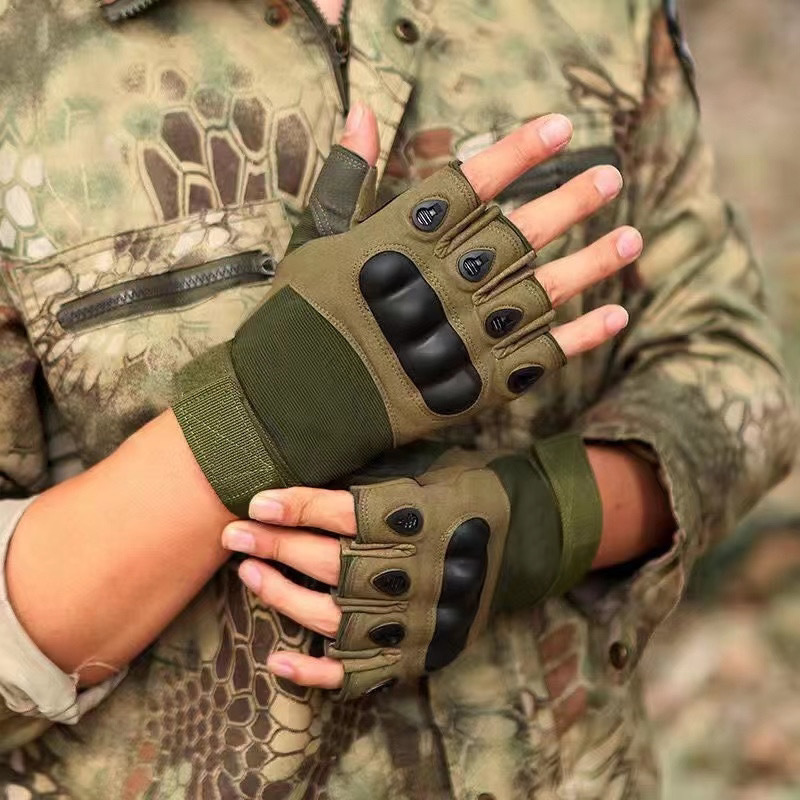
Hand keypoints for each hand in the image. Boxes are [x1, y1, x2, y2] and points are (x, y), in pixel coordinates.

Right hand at [173, 107, 639, 515]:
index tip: (559, 127)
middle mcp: (443, 282)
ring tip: (634, 237)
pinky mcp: (477, 383)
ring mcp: (465, 335)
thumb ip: (349, 179)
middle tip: (608, 175)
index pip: (472, 182)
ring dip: (593, 263)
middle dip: (569, 201)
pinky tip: (616, 314)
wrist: (296, 402)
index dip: (518, 153)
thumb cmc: (302, 318)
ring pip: (544, 290)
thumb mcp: (317, 240)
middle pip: (521, 232)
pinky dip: (581, 336)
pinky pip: (540, 355)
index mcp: (403, 241)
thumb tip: (363, 112)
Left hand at [223, 434, 601, 696]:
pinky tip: (276, 660)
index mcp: (425, 519)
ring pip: (335, 617)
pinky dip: (315, 673)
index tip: (258, 502)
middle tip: (234, 533)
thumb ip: (377, 473)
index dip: (299, 508)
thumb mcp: (431, 468)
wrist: (524, 540)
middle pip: (334, 563)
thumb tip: (308, 457)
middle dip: (277, 547)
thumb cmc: (465, 494)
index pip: (349, 515)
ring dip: (284, 596)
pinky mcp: (417, 654)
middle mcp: (420, 572)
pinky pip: (359, 673)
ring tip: (249, 572)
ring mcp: (417, 620)